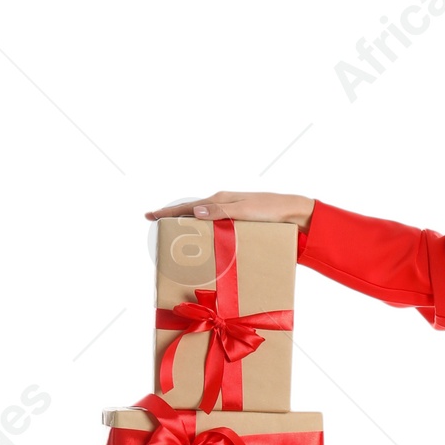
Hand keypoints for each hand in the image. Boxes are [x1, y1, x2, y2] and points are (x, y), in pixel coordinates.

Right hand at [144, 192, 314, 226]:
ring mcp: (230, 214)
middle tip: (158, 227)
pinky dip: (206, 235)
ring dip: (189, 229)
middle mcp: (223, 205)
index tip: (150, 216)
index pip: (188, 207)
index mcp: (221, 200)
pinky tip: (204, 244)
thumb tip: (195, 213)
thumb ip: (221, 212)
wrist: (294, 215)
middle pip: (192, 213)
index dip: (168, 212)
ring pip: (203, 222)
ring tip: (176, 239)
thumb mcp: (245, 211)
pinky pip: (217, 229)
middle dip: (174, 220)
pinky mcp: (239, 223)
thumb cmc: (271, 210)